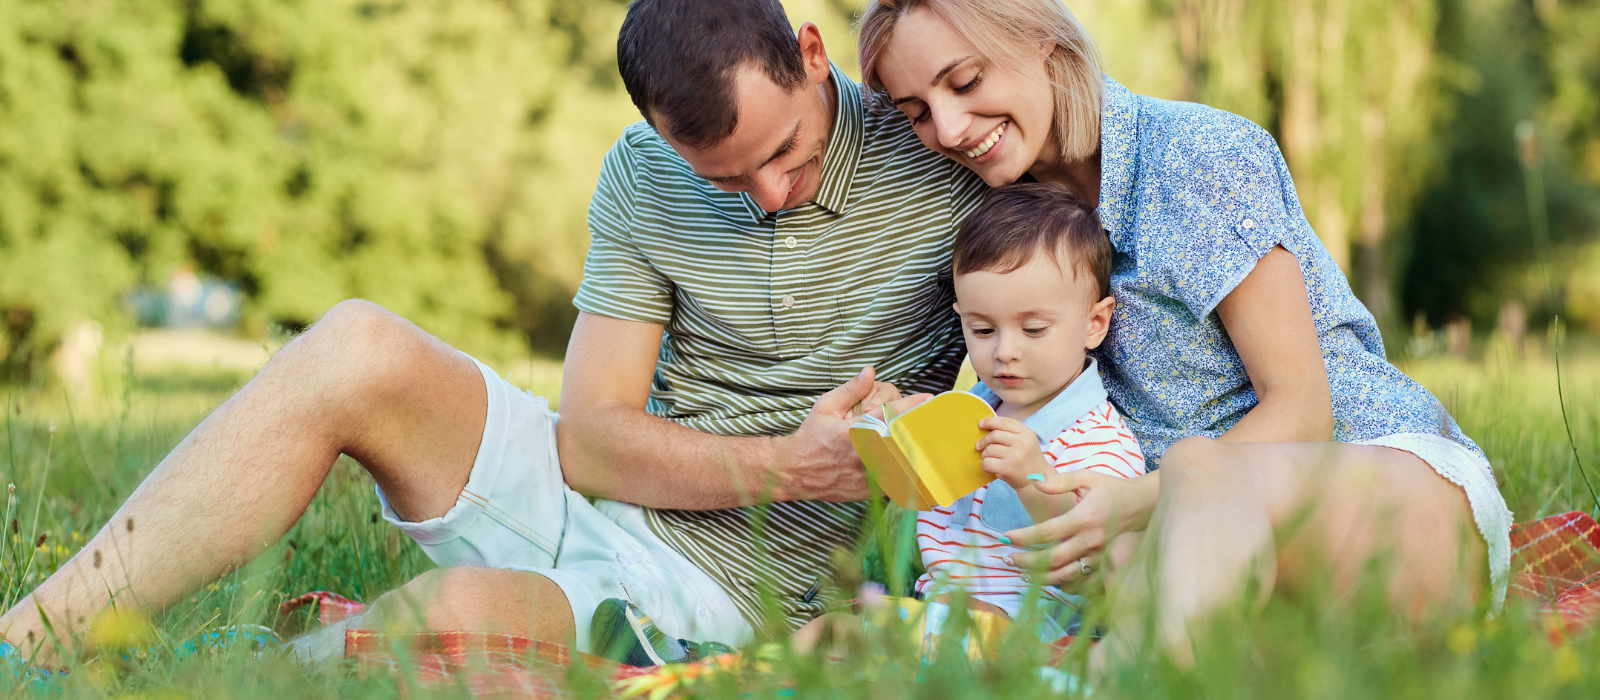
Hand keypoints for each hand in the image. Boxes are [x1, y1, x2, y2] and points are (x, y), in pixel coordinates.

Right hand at [775, 367, 929, 501]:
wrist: (795, 473)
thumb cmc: (811, 437)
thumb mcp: (825, 407)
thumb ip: (851, 390)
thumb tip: (870, 371)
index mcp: (852, 433)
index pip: (889, 416)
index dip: (912, 405)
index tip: (929, 398)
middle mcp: (862, 456)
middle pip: (903, 441)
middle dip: (921, 429)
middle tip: (935, 419)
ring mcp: (867, 476)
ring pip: (903, 464)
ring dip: (918, 451)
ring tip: (933, 440)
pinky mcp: (870, 492)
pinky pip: (897, 481)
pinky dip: (908, 472)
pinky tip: (918, 462)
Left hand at [975, 417, 1049, 488]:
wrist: (1036, 480)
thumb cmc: (1027, 459)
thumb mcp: (1026, 441)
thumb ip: (1010, 432)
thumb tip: (986, 426)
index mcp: (1027, 433)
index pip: (1004, 422)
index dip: (990, 422)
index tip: (981, 424)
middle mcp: (1021, 443)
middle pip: (993, 435)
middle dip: (984, 441)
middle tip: (980, 446)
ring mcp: (1014, 456)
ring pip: (988, 449)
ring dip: (985, 454)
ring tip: (992, 459)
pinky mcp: (1006, 468)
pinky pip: (986, 462)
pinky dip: (985, 465)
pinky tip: (992, 468)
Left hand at [1005, 470, 1159, 585]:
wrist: (1146, 504)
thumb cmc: (1113, 489)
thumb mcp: (1087, 478)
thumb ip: (1059, 481)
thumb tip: (1033, 481)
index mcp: (1083, 518)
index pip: (1046, 531)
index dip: (1023, 537)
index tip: (1005, 537)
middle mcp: (1091, 540)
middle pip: (1052, 559)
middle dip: (1026, 562)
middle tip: (1007, 560)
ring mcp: (1099, 556)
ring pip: (1066, 576)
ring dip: (1041, 578)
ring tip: (1022, 575)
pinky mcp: (1106, 565)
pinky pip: (1083, 583)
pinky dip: (1065, 585)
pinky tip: (1049, 581)